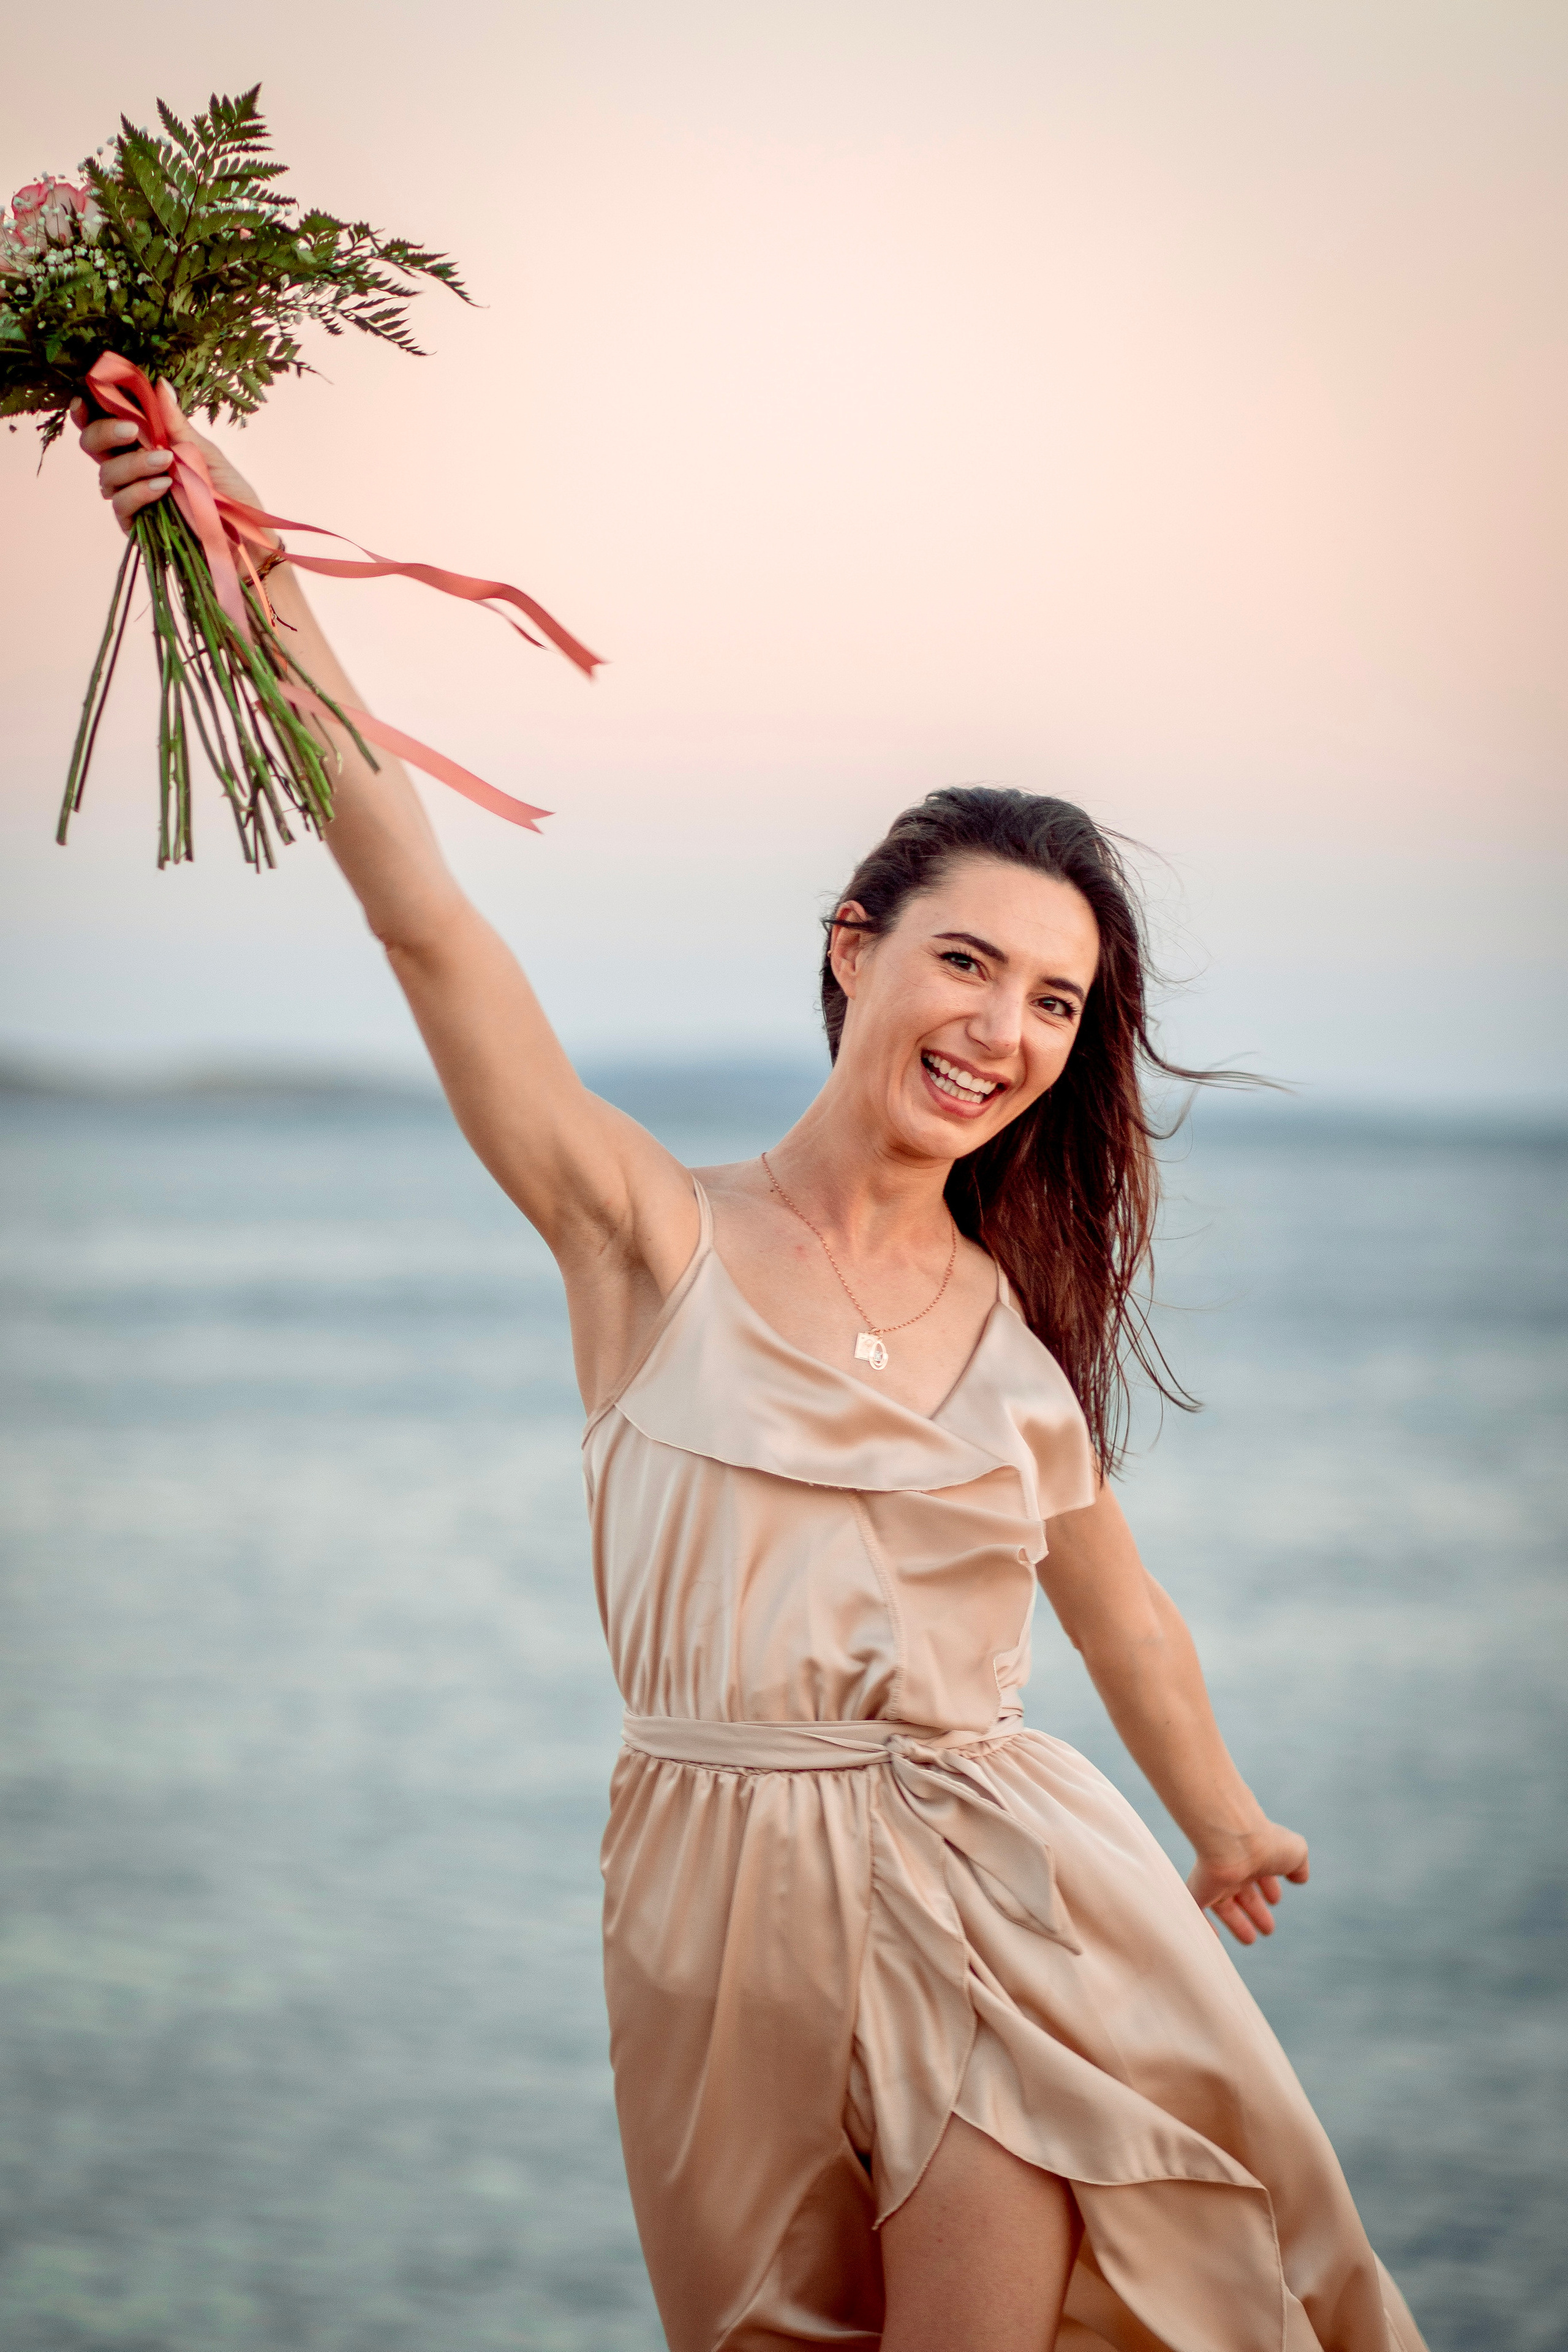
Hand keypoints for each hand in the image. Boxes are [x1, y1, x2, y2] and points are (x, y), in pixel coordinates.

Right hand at [69, 388, 266, 536]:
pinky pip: (122, 505)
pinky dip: (140, 491)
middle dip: (105, 432)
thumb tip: (159, 385)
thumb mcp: (205, 453)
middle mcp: (131, 470)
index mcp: (143, 446)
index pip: (104, 424)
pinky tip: (163, 486)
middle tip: (132, 430)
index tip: (86, 399)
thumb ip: (176, 424)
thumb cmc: (229, 495)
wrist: (246, 539)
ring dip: (132, 464)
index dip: (89, 411)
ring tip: (165, 462)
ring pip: (107, 475)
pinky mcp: (137, 526)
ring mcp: (132, 499)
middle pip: (93, 446)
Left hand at [1187, 1822, 1309, 1944]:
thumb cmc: (1267, 1844)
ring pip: (1224, 1905)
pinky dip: (1203, 1924)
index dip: (1270, 1888)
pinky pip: (1196, 1909)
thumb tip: (1300, 1878)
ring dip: (1237, 1923)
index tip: (1275, 1900)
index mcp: (1256, 1857)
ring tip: (1249, 1939)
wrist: (1234, 1839)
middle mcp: (1236, 1867)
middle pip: (1244, 1893)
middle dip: (1256, 1911)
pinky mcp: (1200, 1890)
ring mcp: (1217, 1879)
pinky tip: (1213, 1937)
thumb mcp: (1295, 1852)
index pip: (1261, 1875)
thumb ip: (1298, 1866)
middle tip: (1267, 1930)